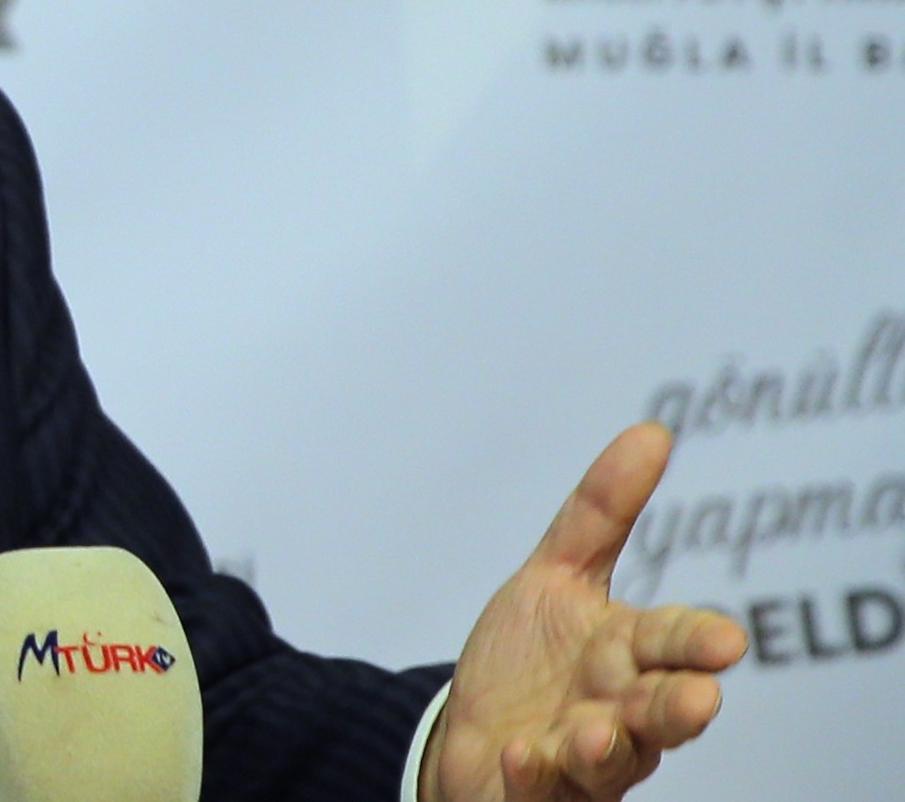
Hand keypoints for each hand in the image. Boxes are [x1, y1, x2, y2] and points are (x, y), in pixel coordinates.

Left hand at [422, 423, 747, 800]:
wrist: (471, 738)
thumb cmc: (530, 660)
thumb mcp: (554, 576)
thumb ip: (600, 513)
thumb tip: (653, 432)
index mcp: (627, 656)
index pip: (671, 644)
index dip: (694, 643)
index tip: (725, 641)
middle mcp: (617, 712)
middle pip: (660, 712)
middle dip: (679, 708)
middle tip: (699, 699)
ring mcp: (580, 759)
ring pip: (610, 761)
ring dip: (606, 748)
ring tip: (594, 733)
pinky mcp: (536, 793)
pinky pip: (540, 790)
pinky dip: (535, 774)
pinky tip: (522, 752)